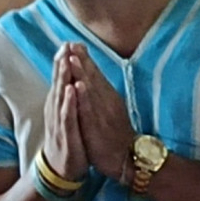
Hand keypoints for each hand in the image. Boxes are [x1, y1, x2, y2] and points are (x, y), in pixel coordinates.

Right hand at [39, 55, 89, 185]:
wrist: (61, 169)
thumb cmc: (67, 139)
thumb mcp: (67, 116)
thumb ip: (66, 98)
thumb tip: (68, 80)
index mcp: (58, 106)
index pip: (60, 81)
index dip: (63, 62)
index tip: (68, 43)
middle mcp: (56, 112)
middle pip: (59, 84)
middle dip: (61, 64)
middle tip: (65, 45)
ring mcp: (60, 123)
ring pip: (61, 97)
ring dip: (63, 79)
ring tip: (66, 61)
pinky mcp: (66, 134)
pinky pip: (68, 116)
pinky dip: (69, 102)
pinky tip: (72, 90)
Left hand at [61, 43, 136, 181]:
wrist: (128, 158)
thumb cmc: (117, 133)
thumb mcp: (112, 109)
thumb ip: (103, 94)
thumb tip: (93, 78)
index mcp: (109, 97)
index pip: (96, 74)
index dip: (85, 59)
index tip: (75, 42)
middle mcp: (107, 101)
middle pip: (93, 78)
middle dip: (81, 60)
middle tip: (71, 44)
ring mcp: (102, 114)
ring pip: (90, 90)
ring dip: (81, 73)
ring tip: (72, 58)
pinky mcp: (97, 127)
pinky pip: (89, 110)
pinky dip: (84, 97)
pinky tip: (78, 86)